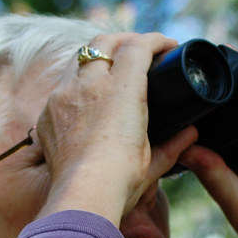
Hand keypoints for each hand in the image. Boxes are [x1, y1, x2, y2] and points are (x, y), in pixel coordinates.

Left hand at [35, 32, 197, 225]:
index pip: (138, 47)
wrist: (82, 197)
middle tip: (138, 49)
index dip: (156, 41)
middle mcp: (90, 85)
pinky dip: (78, 86)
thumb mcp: (154, 162)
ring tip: (111, 71)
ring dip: (98, 58)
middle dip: (124, 40)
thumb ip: (174, 144)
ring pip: (79, 59)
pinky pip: (62, 88)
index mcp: (122, 91)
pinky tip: (87, 100)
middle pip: (104, 41)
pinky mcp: (48, 114)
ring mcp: (63, 97)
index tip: (167, 46)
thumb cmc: (121, 181)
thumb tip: (190, 134)